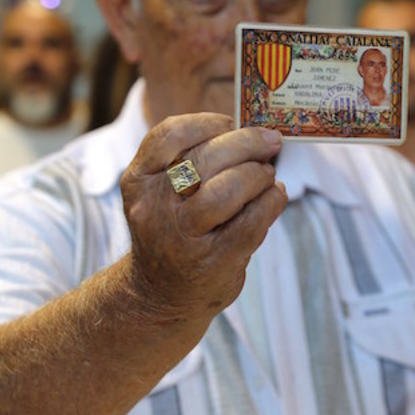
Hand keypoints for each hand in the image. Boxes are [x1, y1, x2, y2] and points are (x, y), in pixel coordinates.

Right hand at [122, 114, 286, 320]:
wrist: (161, 293)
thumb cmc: (174, 229)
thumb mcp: (164, 192)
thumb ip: (193, 160)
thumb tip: (253, 130)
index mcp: (139, 181)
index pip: (169, 135)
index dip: (208, 122)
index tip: (232, 122)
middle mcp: (155, 208)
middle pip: (205, 158)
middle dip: (247, 142)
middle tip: (271, 141)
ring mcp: (183, 237)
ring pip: (228, 189)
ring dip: (258, 175)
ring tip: (267, 176)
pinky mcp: (214, 261)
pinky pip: (252, 222)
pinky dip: (272, 202)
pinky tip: (275, 196)